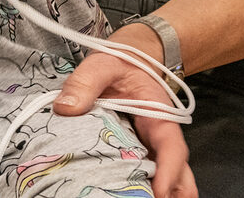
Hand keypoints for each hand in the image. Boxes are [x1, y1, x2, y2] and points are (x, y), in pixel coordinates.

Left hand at [54, 26, 197, 196]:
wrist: (129, 59)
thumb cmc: (120, 63)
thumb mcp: (101, 65)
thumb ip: (84, 82)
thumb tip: (65, 109)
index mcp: (159, 117)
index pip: (172, 147)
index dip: (169, 172)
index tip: (158, 191)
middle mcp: (160, 138)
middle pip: (179, 174)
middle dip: (171, 194)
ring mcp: (152, 149)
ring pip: (169, 180)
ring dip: (159, 195)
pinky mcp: (140, 153)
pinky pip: (148, 176)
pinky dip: (143, 191)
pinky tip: (124, 196)